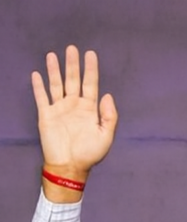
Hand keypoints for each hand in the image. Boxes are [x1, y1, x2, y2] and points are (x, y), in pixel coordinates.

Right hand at [31, 46, 117, 199]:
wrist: (70, 167)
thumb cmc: (90, 154)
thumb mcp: (106, 136)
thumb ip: (109, 115)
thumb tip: (108, 94)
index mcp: (90, 109)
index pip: (91, 84)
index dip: (91, 70)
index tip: (90, 54)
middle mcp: (74, 106)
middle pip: (73, 80)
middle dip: (73, 65)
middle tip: (72, 48)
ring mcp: (60, 109)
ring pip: (56, 85)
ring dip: (55, 70)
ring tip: (53, 55)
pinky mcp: (46, 115)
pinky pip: (41, 97)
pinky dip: (38, 86)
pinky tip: (37, 74)